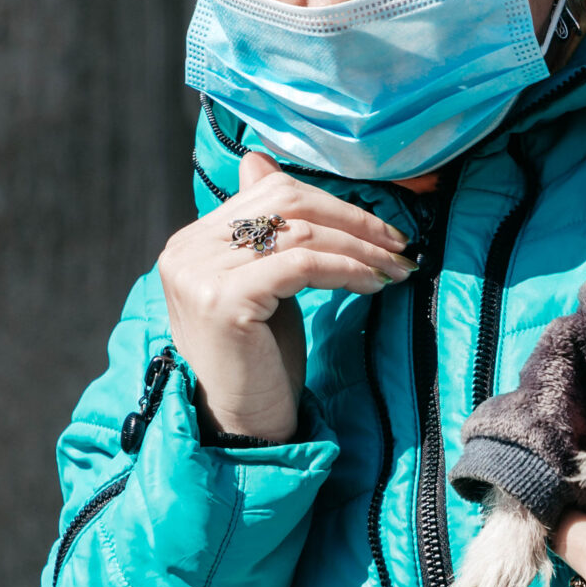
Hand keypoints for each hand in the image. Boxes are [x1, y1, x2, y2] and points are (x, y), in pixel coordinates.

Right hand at [157, 151, 415, 443]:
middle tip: (399, 244)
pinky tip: (373, 284)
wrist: (242, 425)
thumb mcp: (264, 282)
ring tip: (396, 267)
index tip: (380, 230)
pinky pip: (303, 263)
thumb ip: (264, 228)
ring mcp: (200, 272)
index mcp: (191, 240)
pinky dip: (347, 268)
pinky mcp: (224, 298)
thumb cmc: (260, 359)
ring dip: (359, 247)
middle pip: (284, 202)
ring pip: (299, 232)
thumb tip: (260, 160)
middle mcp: (186, 249)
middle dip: (351, 219)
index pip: (269, 192)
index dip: (330, 204)